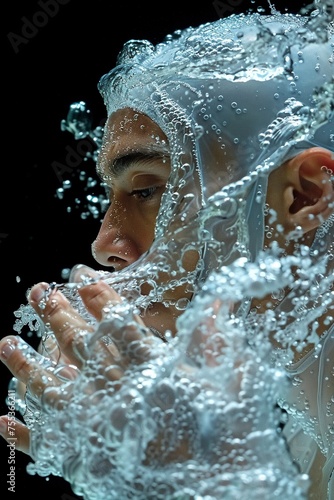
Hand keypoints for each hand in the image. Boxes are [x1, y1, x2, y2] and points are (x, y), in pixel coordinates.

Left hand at [0, 266, 297, 497]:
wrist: (216, 498)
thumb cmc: (226, 439)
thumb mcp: (230, 383)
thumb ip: (214, 341)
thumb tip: (215, 301)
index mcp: (151, 371)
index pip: (118, 324)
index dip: (98, 297)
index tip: (81, 277)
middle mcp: (116, 393)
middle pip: (79, 347)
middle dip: (57, 316)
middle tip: (38, 293)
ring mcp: (96, 427)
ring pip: (52, 389)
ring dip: (26, 366)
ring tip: (7, 344)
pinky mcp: (88, 462)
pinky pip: (47, 445)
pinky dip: (24, 434)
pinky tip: (5, 420)